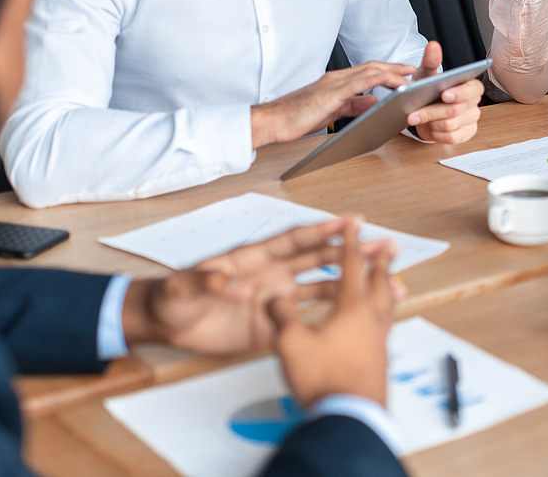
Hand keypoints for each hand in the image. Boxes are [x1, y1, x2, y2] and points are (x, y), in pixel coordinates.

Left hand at [120, 220, 396, 354]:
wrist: (165, 323)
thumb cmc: (172, 296)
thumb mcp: (184, 286)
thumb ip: (210, 282)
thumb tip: (240, 287)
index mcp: (253, 258)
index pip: (293, 240)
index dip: (321, 231)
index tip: (349, 222)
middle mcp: (271, 274)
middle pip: (318, 260)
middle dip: (350, 252)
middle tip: (381, 245)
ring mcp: (275, 299)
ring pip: (321, 288)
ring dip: (349, 282)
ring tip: (382, 279)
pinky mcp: (273, 325)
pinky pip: (307, 320)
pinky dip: (330, 317)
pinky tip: (354, 316)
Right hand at [250, 62, 414, 146]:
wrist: (274, 120)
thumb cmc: (298, 116)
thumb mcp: (333, 110)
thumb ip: (353, 104)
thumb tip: (373, 100)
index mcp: (336, 82)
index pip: (367, 71)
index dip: (388, 70)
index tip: (404, 72)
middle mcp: (336, 79)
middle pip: (371, 67)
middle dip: (394, 67)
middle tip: (413, 69)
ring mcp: (333, 84)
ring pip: (367, 72)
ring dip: (389, 71)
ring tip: (407, 74)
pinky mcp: (329, 94)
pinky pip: (355, 83)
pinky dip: (372, 78)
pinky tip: (385, 77)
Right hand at [269, 219, 398, 407]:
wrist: (350, 416)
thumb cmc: (323, 379)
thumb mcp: (290, 343)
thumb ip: (281, 315)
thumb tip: (273, 299)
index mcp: (352, 307)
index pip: (352, 265)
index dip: (351, 241)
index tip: (356, 223)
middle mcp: (372, 318)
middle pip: (380, 280)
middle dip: (382, 259)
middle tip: (389, 244)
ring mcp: (380, 339)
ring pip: (387, 303)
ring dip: (388, 284)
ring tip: (393, 278)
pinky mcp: (381, 358)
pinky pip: (386, 324)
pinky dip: (385, 311)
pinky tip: (379, 322)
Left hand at [406, 41, 483, 143]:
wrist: (425, 110)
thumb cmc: (428, 90)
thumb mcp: (426, 75)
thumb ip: (430, 61)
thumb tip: (433, 45)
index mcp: (470, 85)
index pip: (473, 89)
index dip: (460, 93)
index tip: (444, 94)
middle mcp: (474, 103)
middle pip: (456, 110)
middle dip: (431, 112)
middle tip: (412, 114)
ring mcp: (471, 119)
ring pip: (451, 125)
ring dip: (430, 123)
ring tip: (416, 118)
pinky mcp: (465, 134)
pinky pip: (452, 138)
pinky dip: (436, 134)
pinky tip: (429, 128)